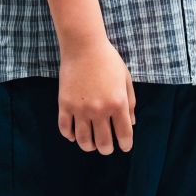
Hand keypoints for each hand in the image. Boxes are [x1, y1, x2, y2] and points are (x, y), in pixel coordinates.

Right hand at [58, 38, 134, 153]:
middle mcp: (100, 110)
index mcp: (118, 103)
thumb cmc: (108, 60)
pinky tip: (74, 134)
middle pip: (104, 143)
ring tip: (91, 144)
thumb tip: (131, 124)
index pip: (124, 135)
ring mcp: (80, 109)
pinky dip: (70, 136)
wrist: (83, 46)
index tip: (124, 146)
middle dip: (107, 149)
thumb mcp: (125, 79)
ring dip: (89, 146)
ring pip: (84, 141)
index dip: (126, 145)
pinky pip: (65, 129)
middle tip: (107, 147)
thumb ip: (130, 102)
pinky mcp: (65, 105)